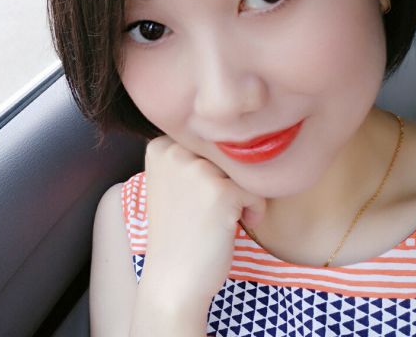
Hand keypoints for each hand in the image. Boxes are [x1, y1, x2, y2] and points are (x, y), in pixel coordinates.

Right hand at [140, 135, 265, 312]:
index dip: (211, 169)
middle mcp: (175, 151)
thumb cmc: (178, 233)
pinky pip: (256, 192)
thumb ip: (190, 156)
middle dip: (228, 179)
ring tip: (223, 218)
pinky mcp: (221, 191)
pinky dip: (254, 211)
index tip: (198, 196)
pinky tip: (235, 227)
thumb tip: (234, 135)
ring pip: (242, 170)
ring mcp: (197, 169)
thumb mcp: (172, 183)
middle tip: (212, 210)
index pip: (206, 142)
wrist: (172, 281)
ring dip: (242, 195)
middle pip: (224, 153)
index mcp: (160, 146)